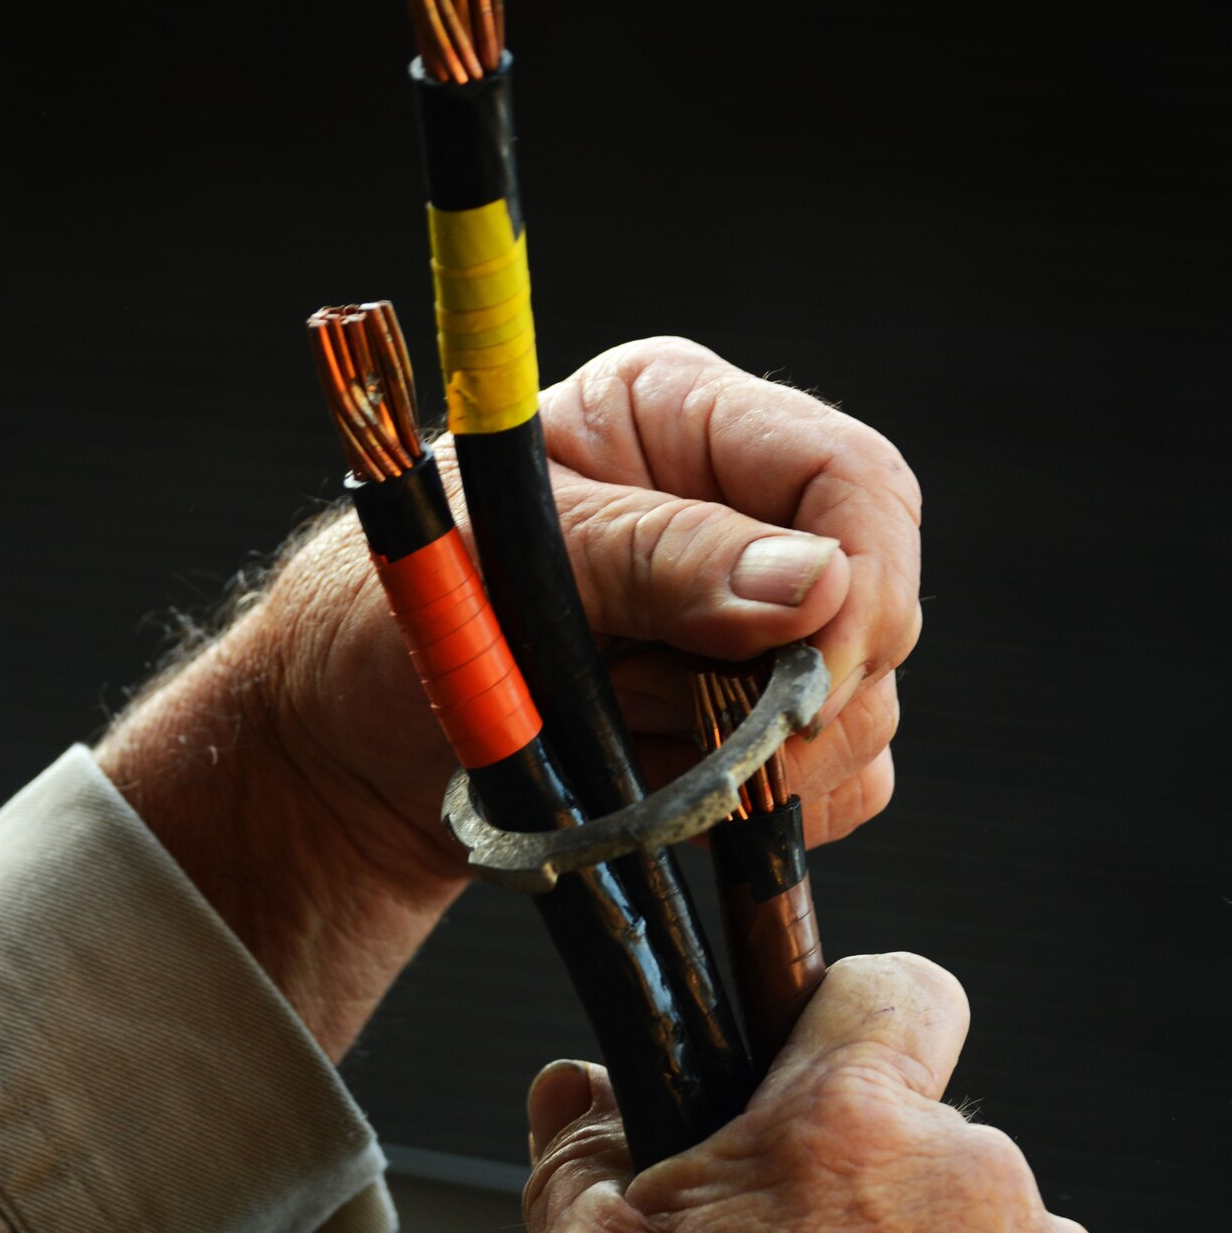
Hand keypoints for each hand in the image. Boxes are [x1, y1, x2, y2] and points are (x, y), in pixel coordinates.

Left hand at [99, 338, 918, 1056]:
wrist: (350, 744)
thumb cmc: (390, 619)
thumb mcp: (498, 569)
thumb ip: (656, 562)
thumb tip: (818, 585)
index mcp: (682, 422)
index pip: (853, 479)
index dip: (860, 582)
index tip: (804, 683)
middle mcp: (742, 512)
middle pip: (880, 601)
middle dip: (795, 695)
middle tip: (656, 721)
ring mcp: (760, 626)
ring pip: (868, 706)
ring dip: (755, 759)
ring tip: (616, 735)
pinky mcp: (761, 722)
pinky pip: (844, 783)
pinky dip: (765, 810)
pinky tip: (658, 785)